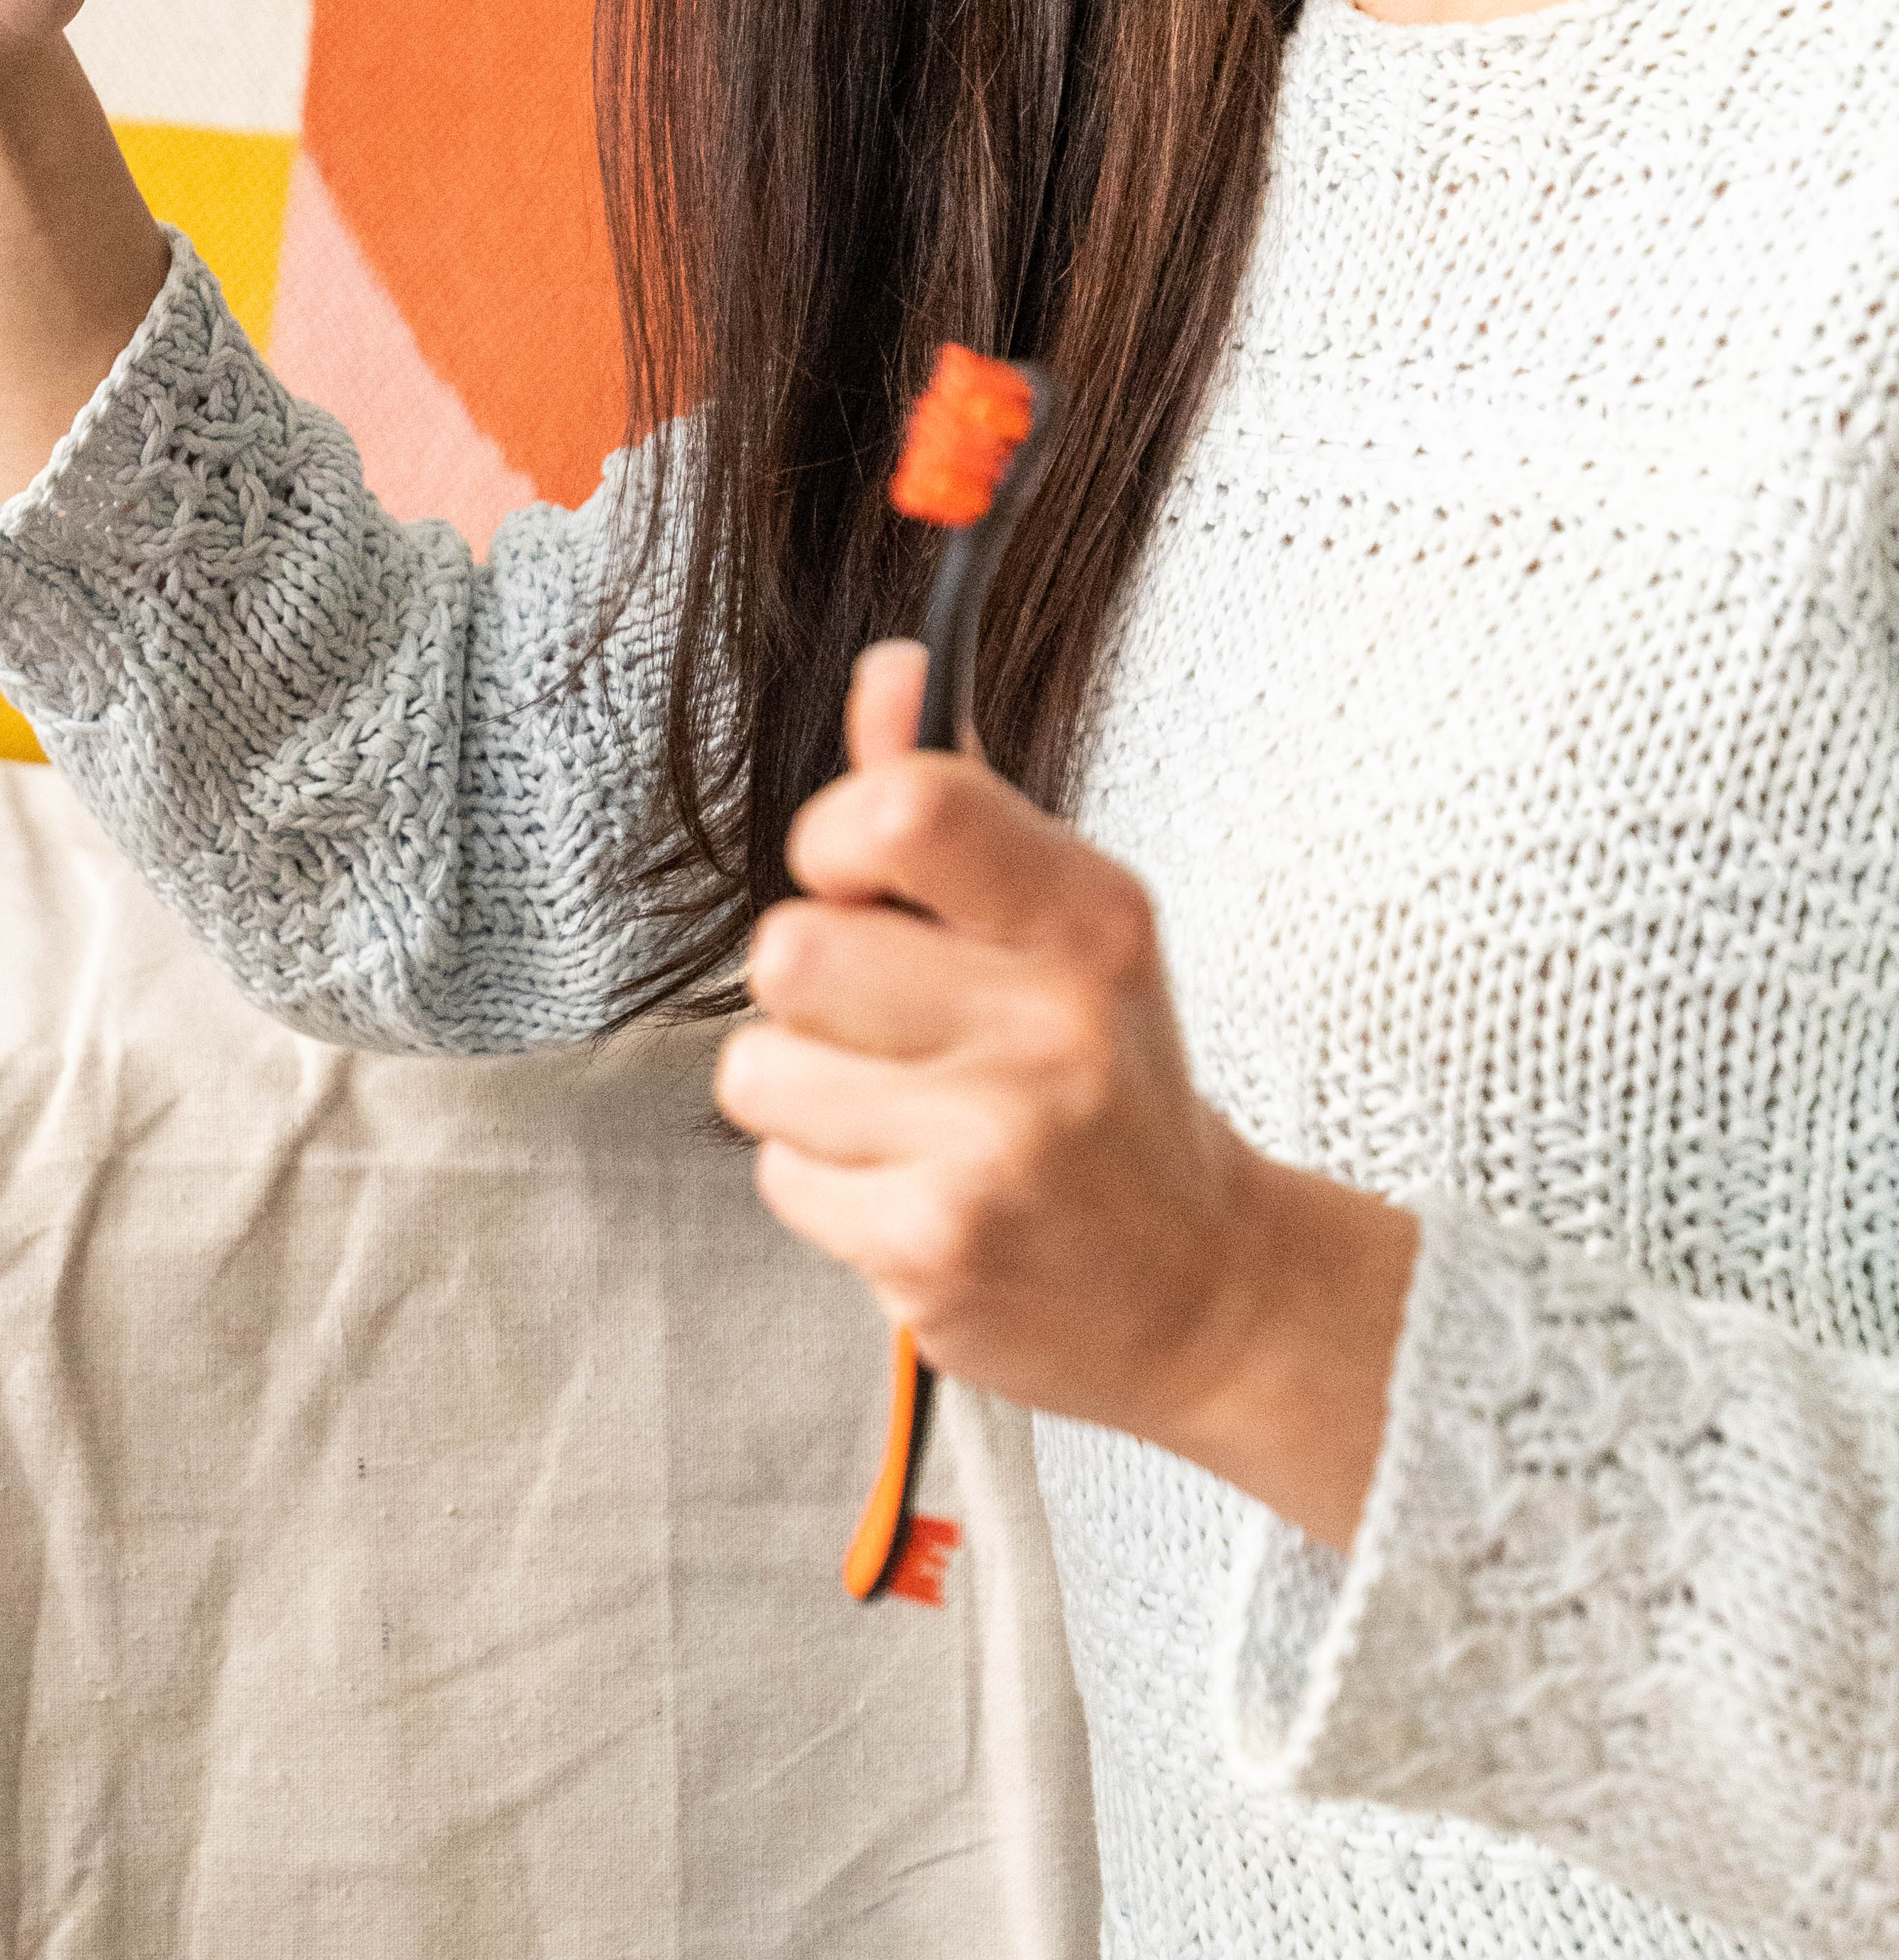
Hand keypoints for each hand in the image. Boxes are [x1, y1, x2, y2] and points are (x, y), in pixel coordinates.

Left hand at [711, 642, 1416, 1548]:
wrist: (1200, 1287)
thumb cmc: (1108, 1084)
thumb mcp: (1064, 925)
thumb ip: (956, 801)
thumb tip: (886, 672)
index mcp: (1088, 917)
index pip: (902, 811)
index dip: (835, 842)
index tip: (865, 884)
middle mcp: (1049, 1026)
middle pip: (787, 949)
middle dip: (811, 989)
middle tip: (893, 1026)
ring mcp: (992, 1146)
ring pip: (758, 1068)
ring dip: (808, 1096)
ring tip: (909, 1118)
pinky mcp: (933, 1249)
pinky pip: (777, 1177)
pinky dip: (826, 1186)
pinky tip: (916, 1190)